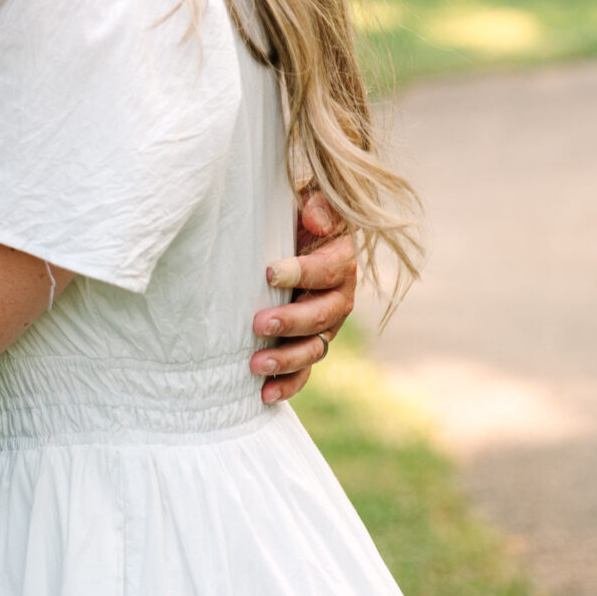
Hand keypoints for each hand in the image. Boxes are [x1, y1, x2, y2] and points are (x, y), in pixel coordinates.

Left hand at [248, 187, 359, 403]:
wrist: (295, 238)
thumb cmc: (297, 218)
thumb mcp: (309, 200)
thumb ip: (318, 206)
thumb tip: (314, 218)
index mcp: (340, 261)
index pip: (327, 270)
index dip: (301, 272)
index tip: (269, 271)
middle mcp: (339, 297)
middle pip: (322, 316)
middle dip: (291, 321)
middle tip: (259, 322)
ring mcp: (326, 326)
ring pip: (314, 349)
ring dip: (286, 359)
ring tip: (255, 364)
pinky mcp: (310, 345)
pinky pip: (305, 371)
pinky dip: (288, 385)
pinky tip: (264, 395)